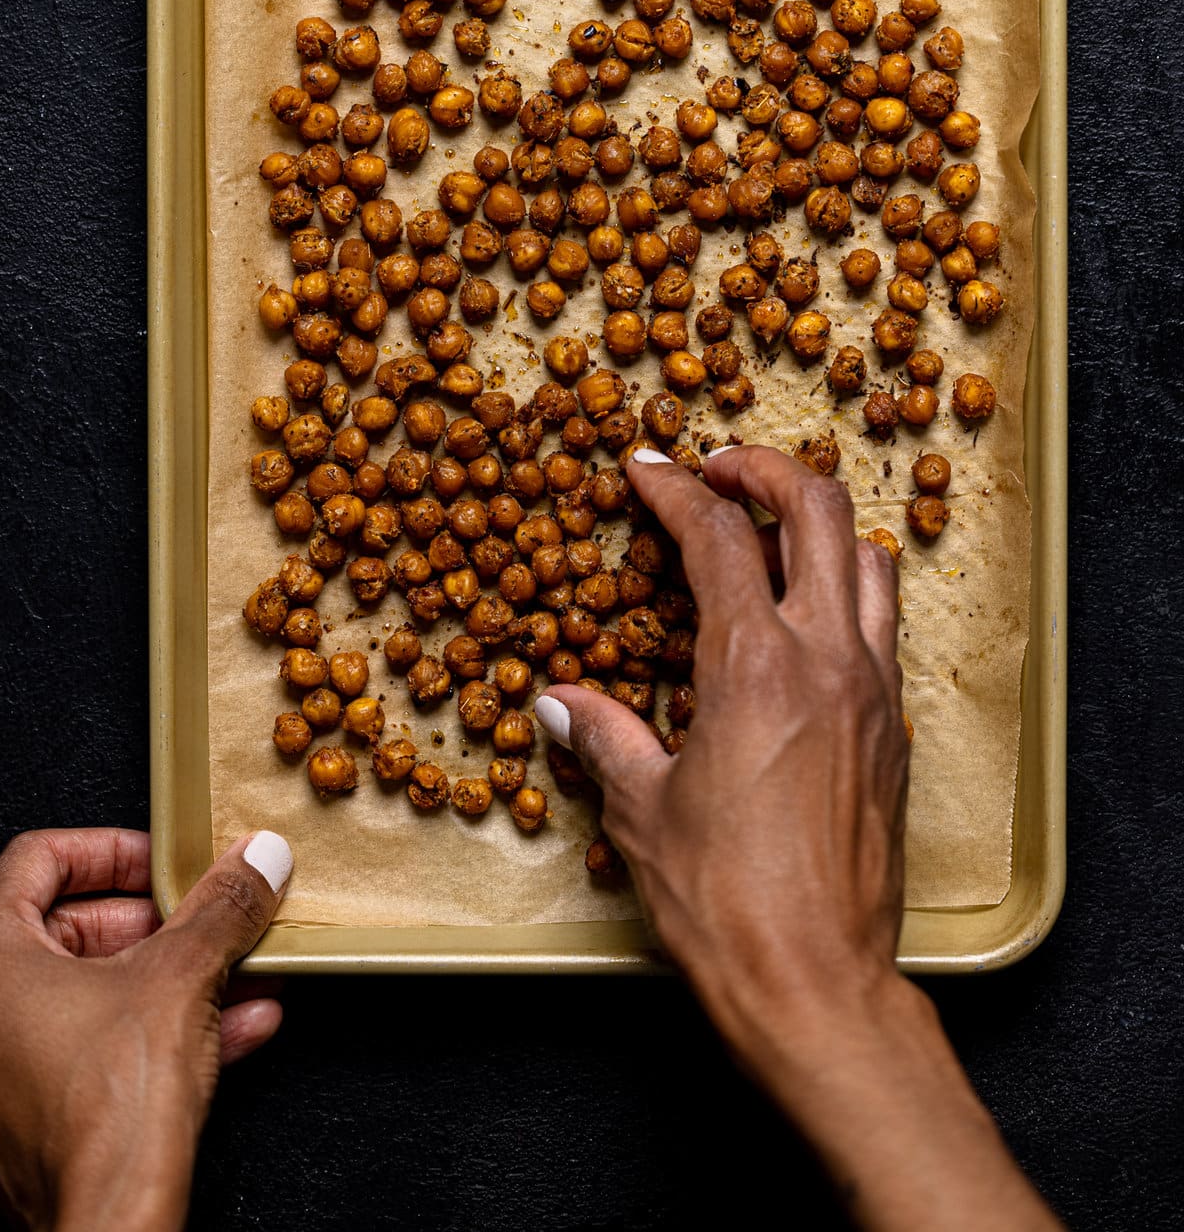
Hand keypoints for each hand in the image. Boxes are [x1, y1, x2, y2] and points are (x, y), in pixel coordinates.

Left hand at [0, 826, 291, 1231]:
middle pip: (72, 926)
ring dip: (175, 976)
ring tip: (241, 970)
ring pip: (95, 992)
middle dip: (160, 922)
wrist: (109, 1228)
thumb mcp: (182, 978)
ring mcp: (4, 1068)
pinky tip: (235, 1027)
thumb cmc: (108, 1113)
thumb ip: (220, 907)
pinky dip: (162, 1029)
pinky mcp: (35, 1116)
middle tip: (211, 917)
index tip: (166, 862)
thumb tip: (256, 860)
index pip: (39, 859)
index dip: (113, 850)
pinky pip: (100, 1047)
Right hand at [538, 443, 908, 1068]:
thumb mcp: (643, 812)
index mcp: (755, 665)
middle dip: (764, 470)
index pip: (718, 536)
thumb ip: (603, 737)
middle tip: (717, 471)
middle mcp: (827, 660)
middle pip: (818, 510)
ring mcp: (873, 691)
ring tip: (770, 531)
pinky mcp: (894, 731)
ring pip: (869, 560)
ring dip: (820, 525)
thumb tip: (560, 702)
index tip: (645, 470)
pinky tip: (804, 620)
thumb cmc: (725, 904)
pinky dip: (847, 591)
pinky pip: (884, 626)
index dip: (675, 489)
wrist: (818, 985)